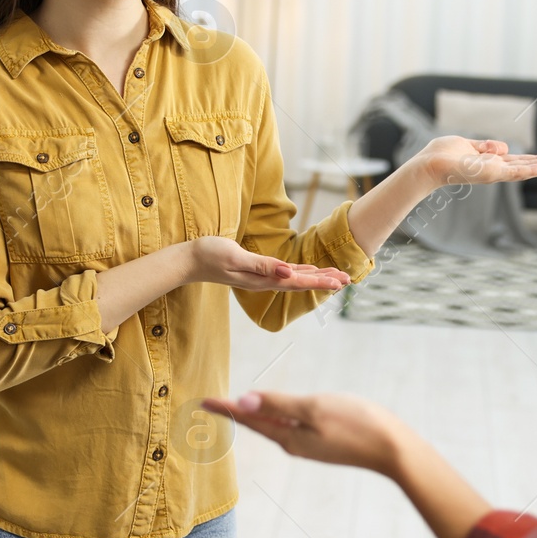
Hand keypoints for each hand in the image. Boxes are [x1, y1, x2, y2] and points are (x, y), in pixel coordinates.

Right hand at [187, 237, 350, 292]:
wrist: (189, 261)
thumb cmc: (209, 255)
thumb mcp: (235, 257)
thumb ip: (261, 266)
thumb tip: (287, 272)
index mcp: (263, 279)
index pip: (297, 281)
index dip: (320, 281)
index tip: (339, 281)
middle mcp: (265, 281)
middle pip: (301, 282)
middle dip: (325, 280)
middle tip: (347, 279)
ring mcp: (261, 278)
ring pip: (296, 279)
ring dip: (316, 277)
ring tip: (336, 276)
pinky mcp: (256, 271)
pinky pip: (285, 274)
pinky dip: (301, 272)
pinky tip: (309, 270)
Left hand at [200, 390, 409, 475]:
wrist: (394, 450)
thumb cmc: (356, 424)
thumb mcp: (314, 409)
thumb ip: (279, 405)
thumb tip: (244, 401)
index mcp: (288, 436)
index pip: (249, 418)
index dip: (226, 408)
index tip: (203, 402)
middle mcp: (295, 444)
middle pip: (259, 424)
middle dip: (237, 413)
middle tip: (215, 405)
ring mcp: (311, 445)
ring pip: (276, 427)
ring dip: (256, 416)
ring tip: (240, 408)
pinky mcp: (326, 442)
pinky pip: (293, 428)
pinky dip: (278, 418)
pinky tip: (280, 413)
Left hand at [413, 136, 536, 188]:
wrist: (430, 164)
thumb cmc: (442, 155)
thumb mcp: (468, 144)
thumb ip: (486, 145)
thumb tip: (504, 148)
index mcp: (490, 163)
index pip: (517, 161)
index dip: (534, 159)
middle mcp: (495, 170)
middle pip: (526, 166)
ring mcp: (494, 173)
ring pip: (526, 170)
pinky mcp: (491, 174)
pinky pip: (515, 172)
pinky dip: (532, 169)